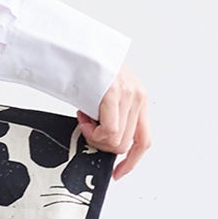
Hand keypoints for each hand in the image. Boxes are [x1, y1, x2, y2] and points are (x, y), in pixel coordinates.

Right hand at [77, 65, 150, 180]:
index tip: (118, 172)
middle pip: (126, 144)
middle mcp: (137, 97)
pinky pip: (110, 131)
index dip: (131, 161)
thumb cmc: (84, 68)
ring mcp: (128, 96)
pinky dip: (93, 132)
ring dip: (95, 137)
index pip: (143, 140)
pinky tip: (83, 118)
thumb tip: (103, 140)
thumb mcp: (104, 95)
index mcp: (137, 98)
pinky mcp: (115, 95)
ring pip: (117, 141)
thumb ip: (110, 115)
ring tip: (84, 120)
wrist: (74, 47)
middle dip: (102, 145)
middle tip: (87, 130)